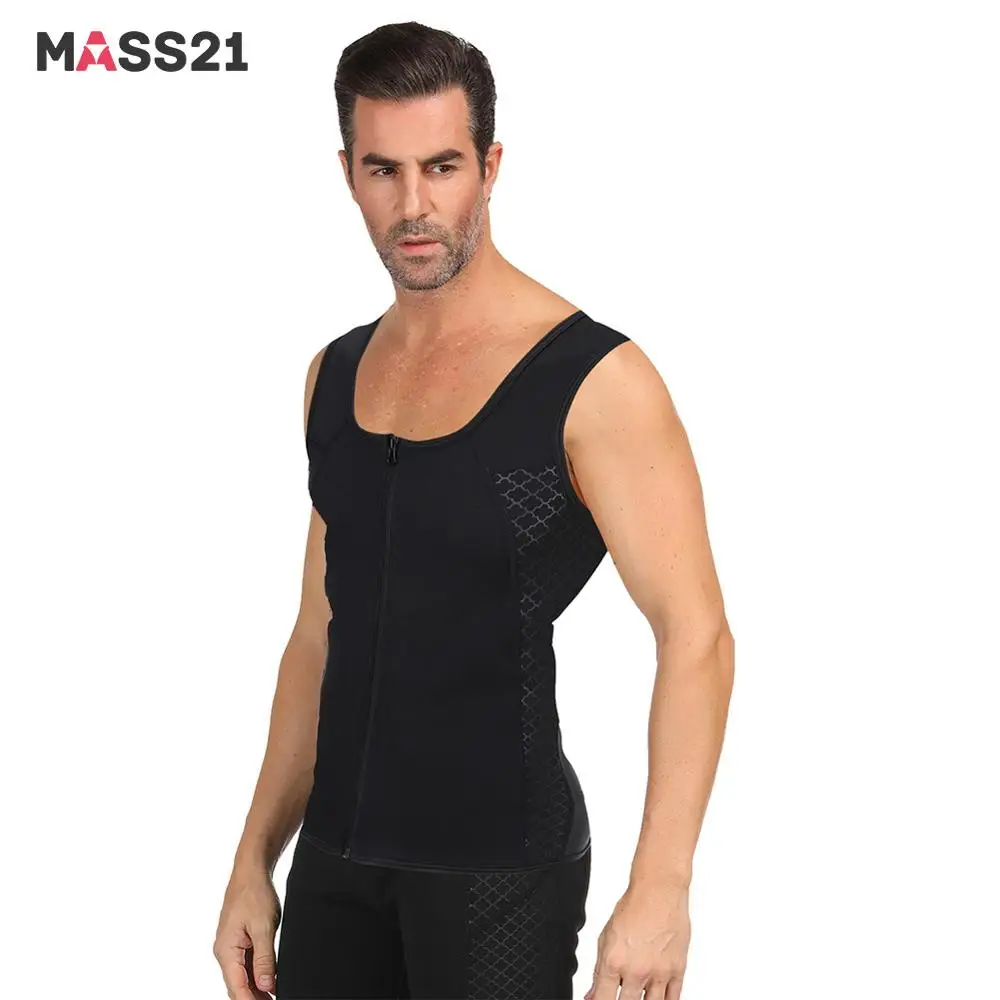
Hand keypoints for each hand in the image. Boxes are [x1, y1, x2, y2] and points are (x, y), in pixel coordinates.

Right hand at [213, 868, 281, 998]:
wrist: (251, 872)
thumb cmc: (254, 893)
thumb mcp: (264, 927)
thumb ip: (265, 959)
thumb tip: (267, 986)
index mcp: (226, 951)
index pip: (237, 987)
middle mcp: (225, 952)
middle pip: (237, 986)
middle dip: (253, 998)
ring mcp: (230, 947)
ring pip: (242, 977)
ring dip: (256, 989)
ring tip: (274, 997)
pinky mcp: (238, 941)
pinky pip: (245, 965)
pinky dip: (256, 975)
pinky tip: (270, 982)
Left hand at [583, 881, 689, 999]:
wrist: (659, 892)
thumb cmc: (633, 908)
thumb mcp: (606, 937)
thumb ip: (599, 970)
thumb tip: (592, 994)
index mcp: (613, 962)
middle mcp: (636, 971)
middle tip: (621, 995)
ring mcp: (659, 973)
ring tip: (637, 996)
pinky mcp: (678, 970)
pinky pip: (673, 999)